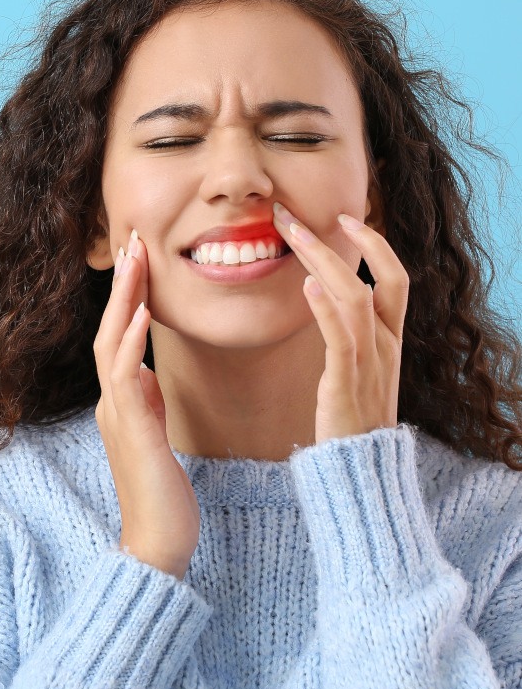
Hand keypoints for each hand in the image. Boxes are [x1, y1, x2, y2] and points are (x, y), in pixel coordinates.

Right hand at [93, 229, 200, 580]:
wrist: (158, 543)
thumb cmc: (163, 493)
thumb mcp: (156, 436)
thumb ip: (147, 402)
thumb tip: (145, 372)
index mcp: (122, 401)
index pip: (120, 337)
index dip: (130, 297)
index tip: (143, 260)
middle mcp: (113, 402)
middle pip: (110, 329)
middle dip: (123, 284)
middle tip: (135, 239)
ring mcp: (117, 415)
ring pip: (110, 344)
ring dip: (124, 299)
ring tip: (136, 259)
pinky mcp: (130, 431)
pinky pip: (124, 378)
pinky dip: (130, 343)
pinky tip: (142, 315)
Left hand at [272, 203, 408, 445]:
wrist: (362, 472)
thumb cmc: (353, 421)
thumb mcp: (361, 372)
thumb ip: (351, 338)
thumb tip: (327, 303)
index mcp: (392, 341)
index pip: (396, 279)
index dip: (376, 244)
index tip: (345, 218)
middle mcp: (387, 346)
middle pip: (377, 279)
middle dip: (341, 241)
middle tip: (295, 216)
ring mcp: (370, 364)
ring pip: (356, 299)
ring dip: (323, 261)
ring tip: (291, 235)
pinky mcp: (345, 383)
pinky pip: (341, 338)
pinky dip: (324, 308)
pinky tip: (306, 283)